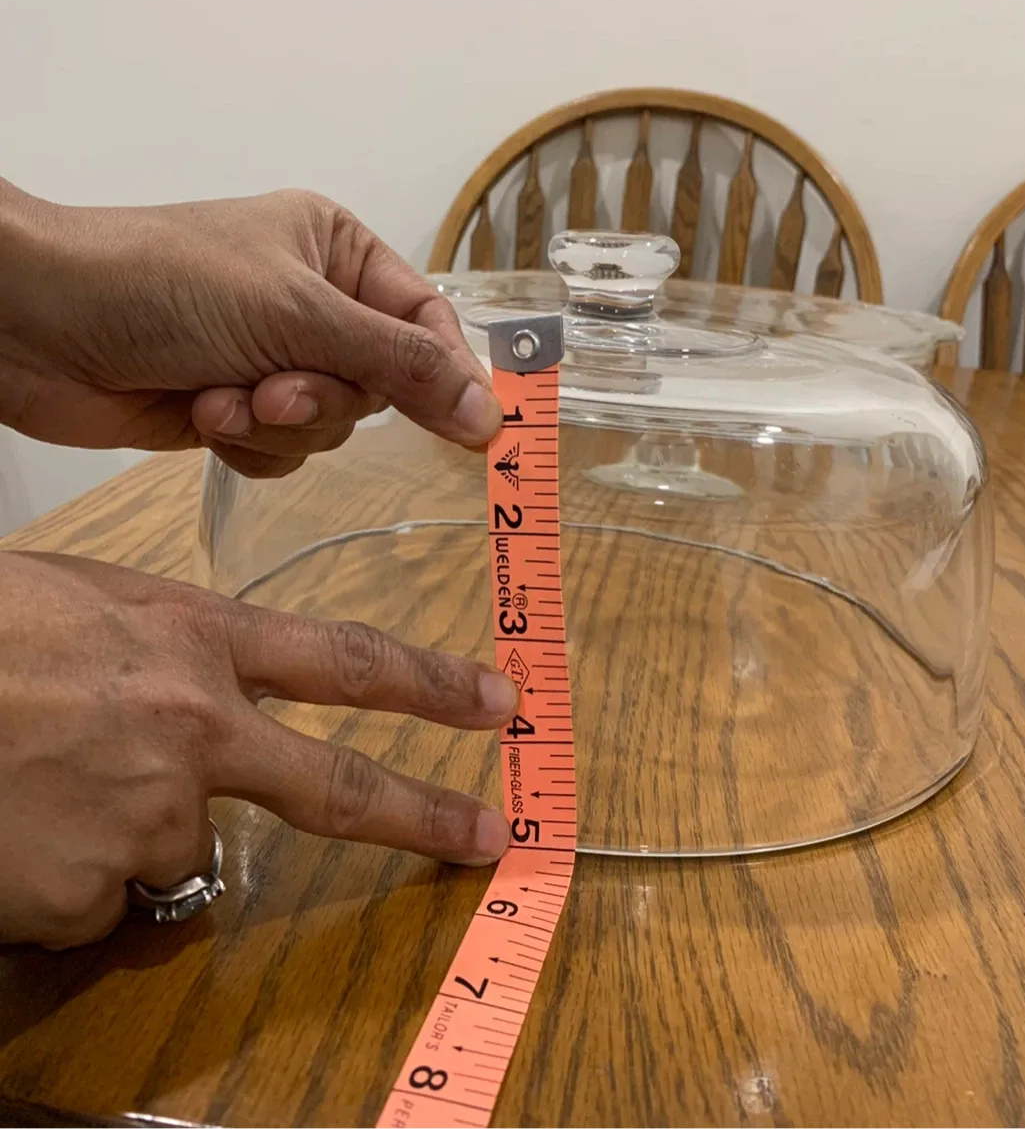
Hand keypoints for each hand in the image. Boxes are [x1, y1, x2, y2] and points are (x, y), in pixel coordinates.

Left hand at [0, 182, 501, 476]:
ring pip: (330, 428)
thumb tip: (487, 413)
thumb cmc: (159, 281)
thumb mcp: (297, 312)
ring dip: (277, 422)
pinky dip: (245, 442)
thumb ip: (400, 365)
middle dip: (325, 397)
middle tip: (276, 388)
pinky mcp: (231, 408)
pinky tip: (199, 411)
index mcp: (336, 251)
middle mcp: (312, 303)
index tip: (477, 433)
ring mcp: (270, 358)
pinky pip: (281, 452)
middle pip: (378, 385)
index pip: (427, 320)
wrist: (36, 324)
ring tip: (221, 394)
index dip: (448, 375)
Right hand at [0, 551, 516, 948]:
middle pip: (331, 788)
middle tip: (487, 836)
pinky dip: (65, 875)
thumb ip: (166, 657)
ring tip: (43, 781)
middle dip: (420, 814)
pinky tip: (19, 825)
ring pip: (171, 850)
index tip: (498, 702)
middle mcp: (191, 730)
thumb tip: (201, 718)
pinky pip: (96, 896)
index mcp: (193, 639)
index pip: (342, 662)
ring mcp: (145, 813)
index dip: (428, 685)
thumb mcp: (89, 606)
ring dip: (122, 833)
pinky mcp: (87, 887)